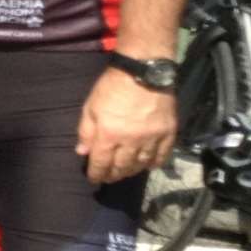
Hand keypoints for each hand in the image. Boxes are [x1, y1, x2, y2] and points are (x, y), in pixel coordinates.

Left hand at [76, 68, 176, 183]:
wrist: (143, 71)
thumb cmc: (112, 87)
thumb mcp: (91, 106)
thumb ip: (86, 131)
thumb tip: (83, 153)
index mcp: (109, 135)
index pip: (101, 163)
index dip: (97, 174)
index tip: (94, 179)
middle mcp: (131, 141)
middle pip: (122, 167)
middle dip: (113, 175)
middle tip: (109, 178)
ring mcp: (152, 138)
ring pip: (142, 164)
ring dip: (132, 171)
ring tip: (126, 172)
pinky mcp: (168, 133)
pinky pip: (162, 155)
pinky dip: (154, 163)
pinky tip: (148, 165)